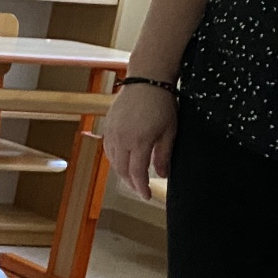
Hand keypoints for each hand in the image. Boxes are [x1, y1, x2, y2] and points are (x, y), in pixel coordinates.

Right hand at [102, 82, 177, 198]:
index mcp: (139, 142)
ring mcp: (112, 133)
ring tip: (133, 177)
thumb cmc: (162, 104)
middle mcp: (122, 140)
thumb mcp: (170, 131)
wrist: (146, 81)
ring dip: (122, 172)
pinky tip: (124, 160)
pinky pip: (109, 150)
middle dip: (131, 183)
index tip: (147, 196)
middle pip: (122, 171)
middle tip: (141, 190)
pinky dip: (116, 159)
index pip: (137, 174)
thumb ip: (164, 155)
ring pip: (113, 162)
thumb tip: (163, 175)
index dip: (141, 188)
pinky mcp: (108, 127)